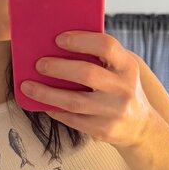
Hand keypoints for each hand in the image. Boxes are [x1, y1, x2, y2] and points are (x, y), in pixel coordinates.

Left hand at [21, 31, 154, 147]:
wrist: (140, 125)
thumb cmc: (120, 88)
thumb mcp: (120, 69)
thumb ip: (99, 56)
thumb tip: (57, 43)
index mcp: (127, 66)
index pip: (106, 46)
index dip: (81, 40)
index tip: (58, 39)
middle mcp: (123, 88)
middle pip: (87, 74)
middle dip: (58, 68)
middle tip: (39, 64)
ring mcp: (114, 111)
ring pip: (74, 101)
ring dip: (46, 93)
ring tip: (28, 86)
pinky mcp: (104, 130)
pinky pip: (73, 119)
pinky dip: (55, 110)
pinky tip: (43, 104)